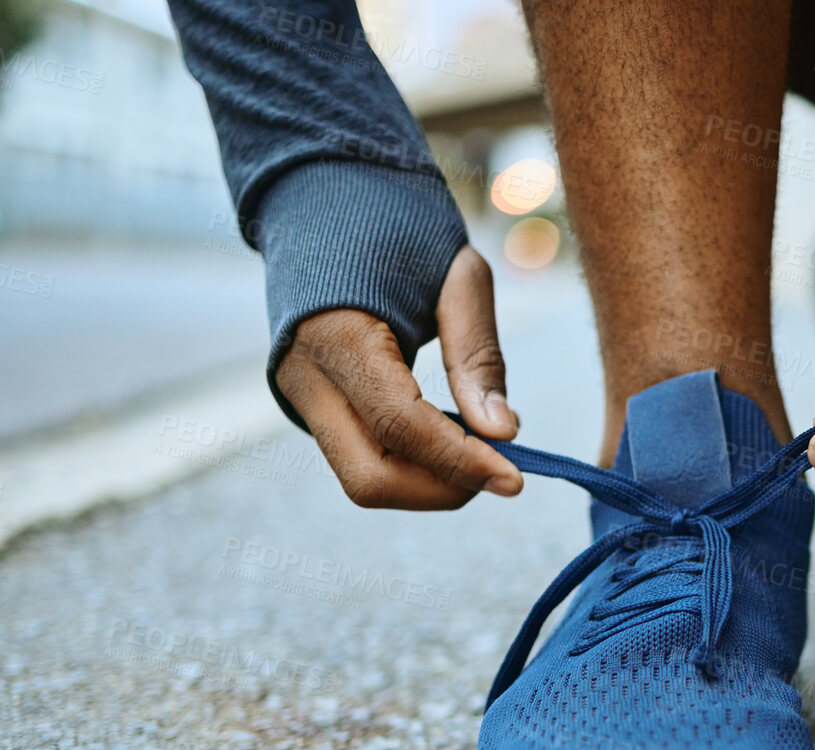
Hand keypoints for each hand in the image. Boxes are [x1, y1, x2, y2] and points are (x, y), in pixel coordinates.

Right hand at [274, 246, 523, 509]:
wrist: (325, 194)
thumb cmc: (400, 225)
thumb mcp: (458, 278)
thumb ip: (478, 357)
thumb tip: (503, 433)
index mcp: (338, 335)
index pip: (401, 427)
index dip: (461, 462)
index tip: (516, 478)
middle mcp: (305, 375)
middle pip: (369, 479)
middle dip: (439, 489)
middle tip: (498, 472)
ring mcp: (299, 394)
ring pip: (362, 478)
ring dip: (426, 482)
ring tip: (478, 450)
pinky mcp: (309, 403)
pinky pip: (360, 455)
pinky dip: (409, 463)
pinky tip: (448, 438)